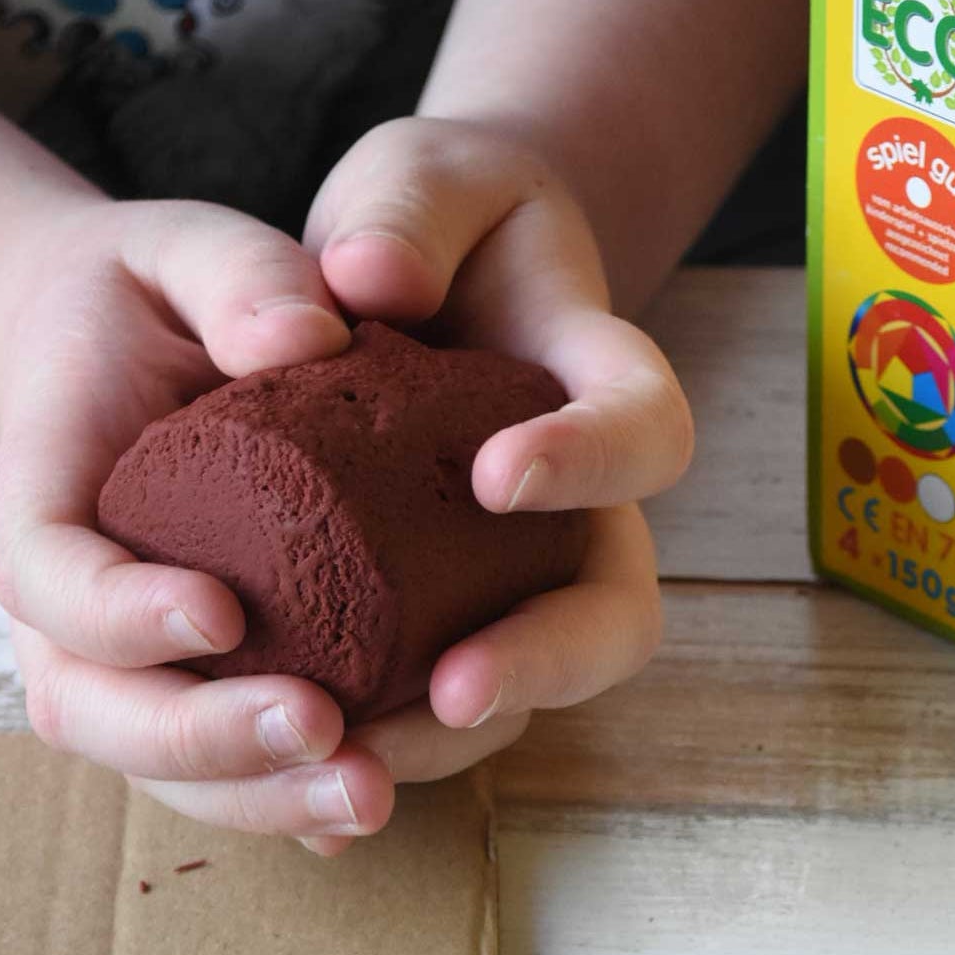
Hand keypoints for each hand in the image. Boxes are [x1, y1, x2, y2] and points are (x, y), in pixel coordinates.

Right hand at [0, 198, 396, 853]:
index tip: (221, 609)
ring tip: (371, 794)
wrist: (137, 360)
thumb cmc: (162, 304)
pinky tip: (373, 809)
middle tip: (320, 729)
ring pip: (167, 770)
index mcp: (47, 501)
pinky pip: (230, 773)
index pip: (50, 578)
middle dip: (205, 739)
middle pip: (99, 711)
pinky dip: (293, 806)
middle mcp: (71, 611)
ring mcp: (128, 668)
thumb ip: (239, 278)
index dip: (120, 611)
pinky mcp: (198, 693)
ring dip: (264, 799)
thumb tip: (306, 334)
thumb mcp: (193, 251)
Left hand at [301, 117, 693, 799]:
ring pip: (530, 684)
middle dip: (548, 660)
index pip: (647, 431)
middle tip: (452, 687)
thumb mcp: (422, 177)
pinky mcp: (444, 615)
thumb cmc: (430, 220)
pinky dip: (382, 747)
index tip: (497, 475)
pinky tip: (307, 777)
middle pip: (619, 611)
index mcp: (599, 386)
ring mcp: (516, 574)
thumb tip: (366, 287)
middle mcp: (579, 505)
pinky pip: (436, 703)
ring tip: (353, 751)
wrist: (413, 277)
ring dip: (451, 738)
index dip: (593, 462)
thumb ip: (408, 212)